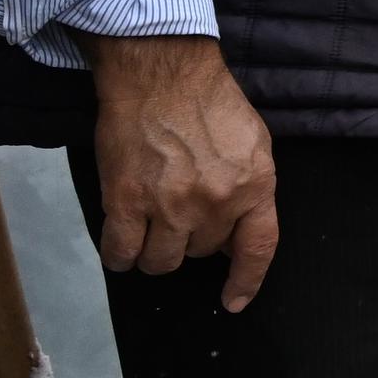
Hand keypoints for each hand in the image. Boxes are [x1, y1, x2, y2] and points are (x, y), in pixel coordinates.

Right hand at [90, 36, 276, 310]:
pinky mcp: (126, 202)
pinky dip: (119, 255)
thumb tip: (236, 233)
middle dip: (192, 239)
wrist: (161, 76)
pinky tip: (122, 241)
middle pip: (201, 253)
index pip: (258, 249)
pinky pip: (120, 253)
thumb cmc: (210, 103)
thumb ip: (250, 190)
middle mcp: (216, 203)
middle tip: (180, 211)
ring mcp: (170, 206)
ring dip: (154, 252)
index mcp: (255, 187)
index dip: (246, 281)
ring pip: (161, 261)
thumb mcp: (252, 146)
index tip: (235, 301)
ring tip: (149, 226)